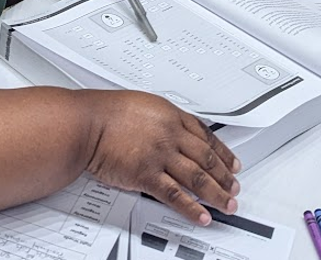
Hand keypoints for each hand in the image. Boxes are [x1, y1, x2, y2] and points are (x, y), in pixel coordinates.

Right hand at [81, 90, 240, 224]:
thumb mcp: (142, 104)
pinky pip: (175, 195)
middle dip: (225, 176)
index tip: (231, 162)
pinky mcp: (146, 175)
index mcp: (170, 116)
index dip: (223, 151)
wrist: (86, 123)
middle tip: (234, 187)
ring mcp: (160, 156)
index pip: (206, 135)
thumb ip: (162, 119)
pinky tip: (202, 215)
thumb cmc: (105, 112)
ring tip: (227, 204)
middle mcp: (170, 135)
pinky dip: (191, 208)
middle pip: (206, 158)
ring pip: (198, 178)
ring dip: (217, 193)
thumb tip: (173, 130)